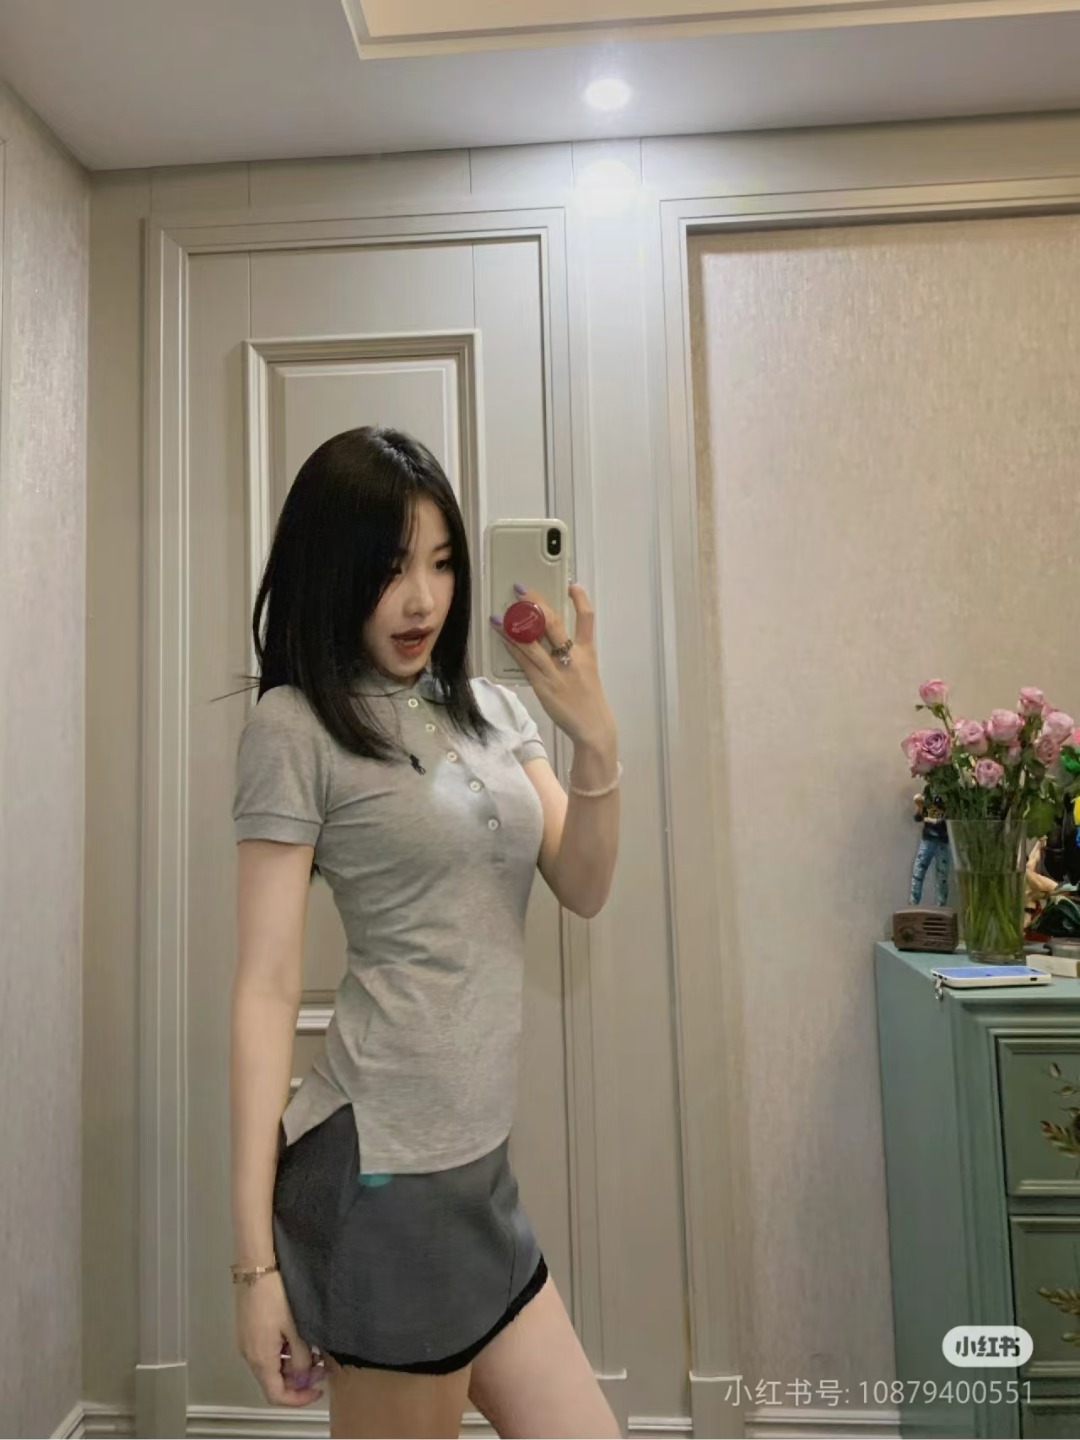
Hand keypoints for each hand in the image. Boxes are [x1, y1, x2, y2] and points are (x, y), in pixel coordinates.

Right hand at [235, 1274, 325, 1407]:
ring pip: (271, 1366)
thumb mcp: (295, 1327)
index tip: (317, 1391)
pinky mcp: (249, 1330)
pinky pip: (267, 1351)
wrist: (256, 1267)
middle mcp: (249, 1355)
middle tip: (321, 1367)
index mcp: (260, 1358)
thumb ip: (301, 1357)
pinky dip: (283, 1352)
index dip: (298, 1399)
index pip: (276, 1395)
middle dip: (299, 1379)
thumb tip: (304, 1375)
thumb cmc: (274, 1293)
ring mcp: (247, 1342)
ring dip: (292, 1364)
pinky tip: (298, 1338)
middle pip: (274, 1381)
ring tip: (313, 1350)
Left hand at [490, 583, 615, 750]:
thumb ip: (573, 653)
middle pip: (554, 625)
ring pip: (533, 643)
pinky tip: (502, 638)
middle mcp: (573, 658)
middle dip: (536, 605)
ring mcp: (557, 671)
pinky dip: (513, 648)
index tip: (572, 584)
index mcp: (587, 652)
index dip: (580, 600)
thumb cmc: (588, 698)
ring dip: (514, 627)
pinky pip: (525, 662)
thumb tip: (549, 636)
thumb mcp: (588, 670)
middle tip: (521, 590)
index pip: (587, 619)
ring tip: (500, 615)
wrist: (592, 726)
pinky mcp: (544, 685)